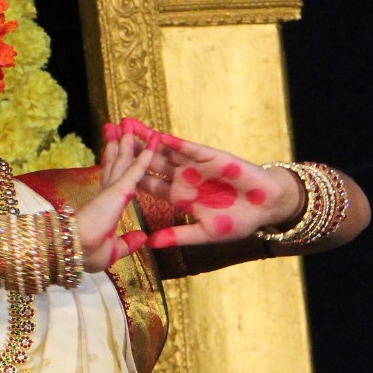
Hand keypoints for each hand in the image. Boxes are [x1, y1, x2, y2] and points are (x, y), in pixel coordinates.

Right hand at [73, 124, 163, 270]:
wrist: (75, 252)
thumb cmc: (86, 255)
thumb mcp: (113, 251)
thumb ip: (128, 243)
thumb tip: (143, 238)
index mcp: (104, 207)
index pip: (112, 180)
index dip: (115, 164)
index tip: (115, 151)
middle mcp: (108, 194)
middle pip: (116, 163)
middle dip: (118, 144)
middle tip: (119, 126)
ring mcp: (113, 189)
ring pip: (124, 159)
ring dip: (128, 140)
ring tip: (129, 121)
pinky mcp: (120, 189)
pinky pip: (138, 167)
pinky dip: (147, 152)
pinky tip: (155, 138)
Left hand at [101, 118, 304, 250]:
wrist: (266, 207)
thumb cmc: (238, 222)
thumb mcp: (205, 233)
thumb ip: (179, 236)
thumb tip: (151, 244)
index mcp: (179, 198)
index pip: (148, 186)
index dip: (129, 178)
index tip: (107, 172)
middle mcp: (184, 179)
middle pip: (151, 163)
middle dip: (131, 151)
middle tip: (110, 137)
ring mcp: (197, 166)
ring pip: (167, 151)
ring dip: (148, 140)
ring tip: (128, 127)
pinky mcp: (212, 157)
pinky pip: (190, 149)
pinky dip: (175, 144)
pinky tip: (159, 137)